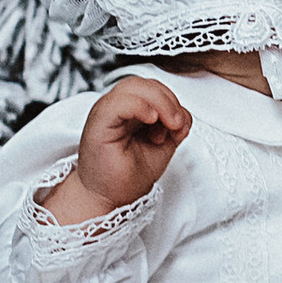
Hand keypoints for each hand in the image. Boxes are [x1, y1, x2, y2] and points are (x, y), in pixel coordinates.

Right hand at [48, 76, 193, 221]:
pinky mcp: (98, 123)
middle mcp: (116, 107)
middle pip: (145, 83)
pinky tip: (151, 120)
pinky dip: (140, 106)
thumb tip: (183, 116)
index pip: (153, 88)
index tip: (179, 128)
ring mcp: (106, 113)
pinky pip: (119, 102)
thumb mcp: (162, 148)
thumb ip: (174, 128)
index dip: (172, 102)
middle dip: (168, 100)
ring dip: (159, 102)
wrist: (107, 199)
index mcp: (130, 110)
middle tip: (176, 125)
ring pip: (133, 86)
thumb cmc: (127, 176)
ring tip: (166, 127)